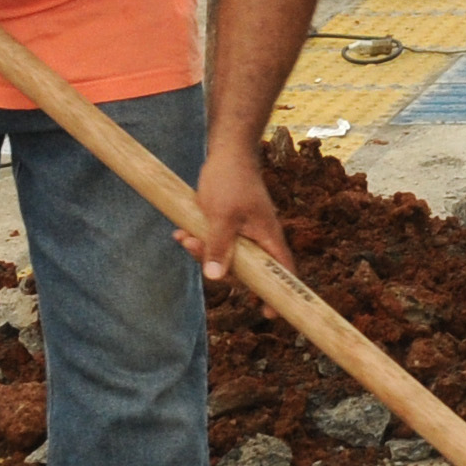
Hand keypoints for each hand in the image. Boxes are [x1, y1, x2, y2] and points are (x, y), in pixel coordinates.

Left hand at [180, 144, 291, 286]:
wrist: (227, 151)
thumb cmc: (231, 179)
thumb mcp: (221, 216)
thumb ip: (219, 247)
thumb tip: (216, 277)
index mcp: (269, 238)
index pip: (282, 273)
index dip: (277, 295)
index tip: (268, 314)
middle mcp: (260, 239)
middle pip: (246, 271)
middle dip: (219, 268)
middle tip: (193, 247)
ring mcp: (245, 234)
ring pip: (227, 258)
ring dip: (203, 253)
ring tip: (184, 237)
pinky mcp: (230, 226)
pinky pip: (217, 244)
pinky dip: (201, 242)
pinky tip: (183, 233)